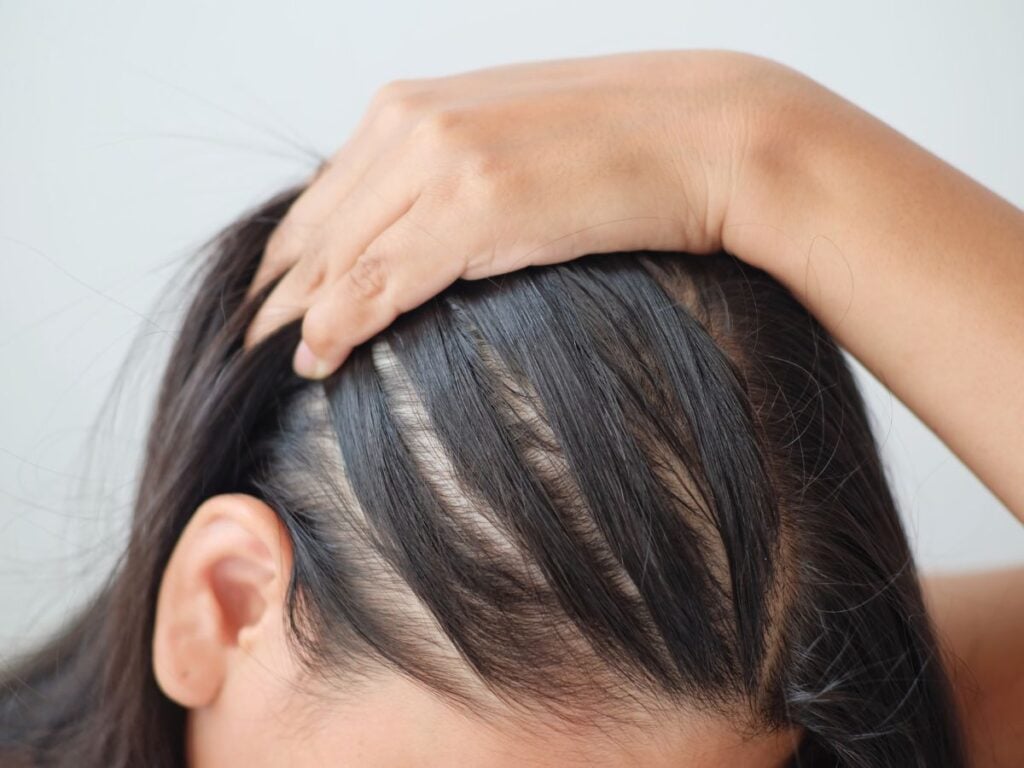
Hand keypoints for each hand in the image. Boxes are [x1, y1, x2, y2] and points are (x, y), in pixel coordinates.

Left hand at [243, 49, 783, 377]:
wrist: (709, 134)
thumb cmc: (618, 148)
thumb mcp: (509, 148)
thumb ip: (448, 177)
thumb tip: (415, 235)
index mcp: (415, 106)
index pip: (322, 198)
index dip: (288, 262)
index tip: (271, 310)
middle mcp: (412, 122)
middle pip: (312, 230)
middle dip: (277, 295)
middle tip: (251, 348)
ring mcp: (441, 160)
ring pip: (333, 257)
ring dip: (294, 317)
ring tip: (272, 364)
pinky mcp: (475, 205)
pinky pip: (378, 279)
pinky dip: (338, 323)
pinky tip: (316, 359)